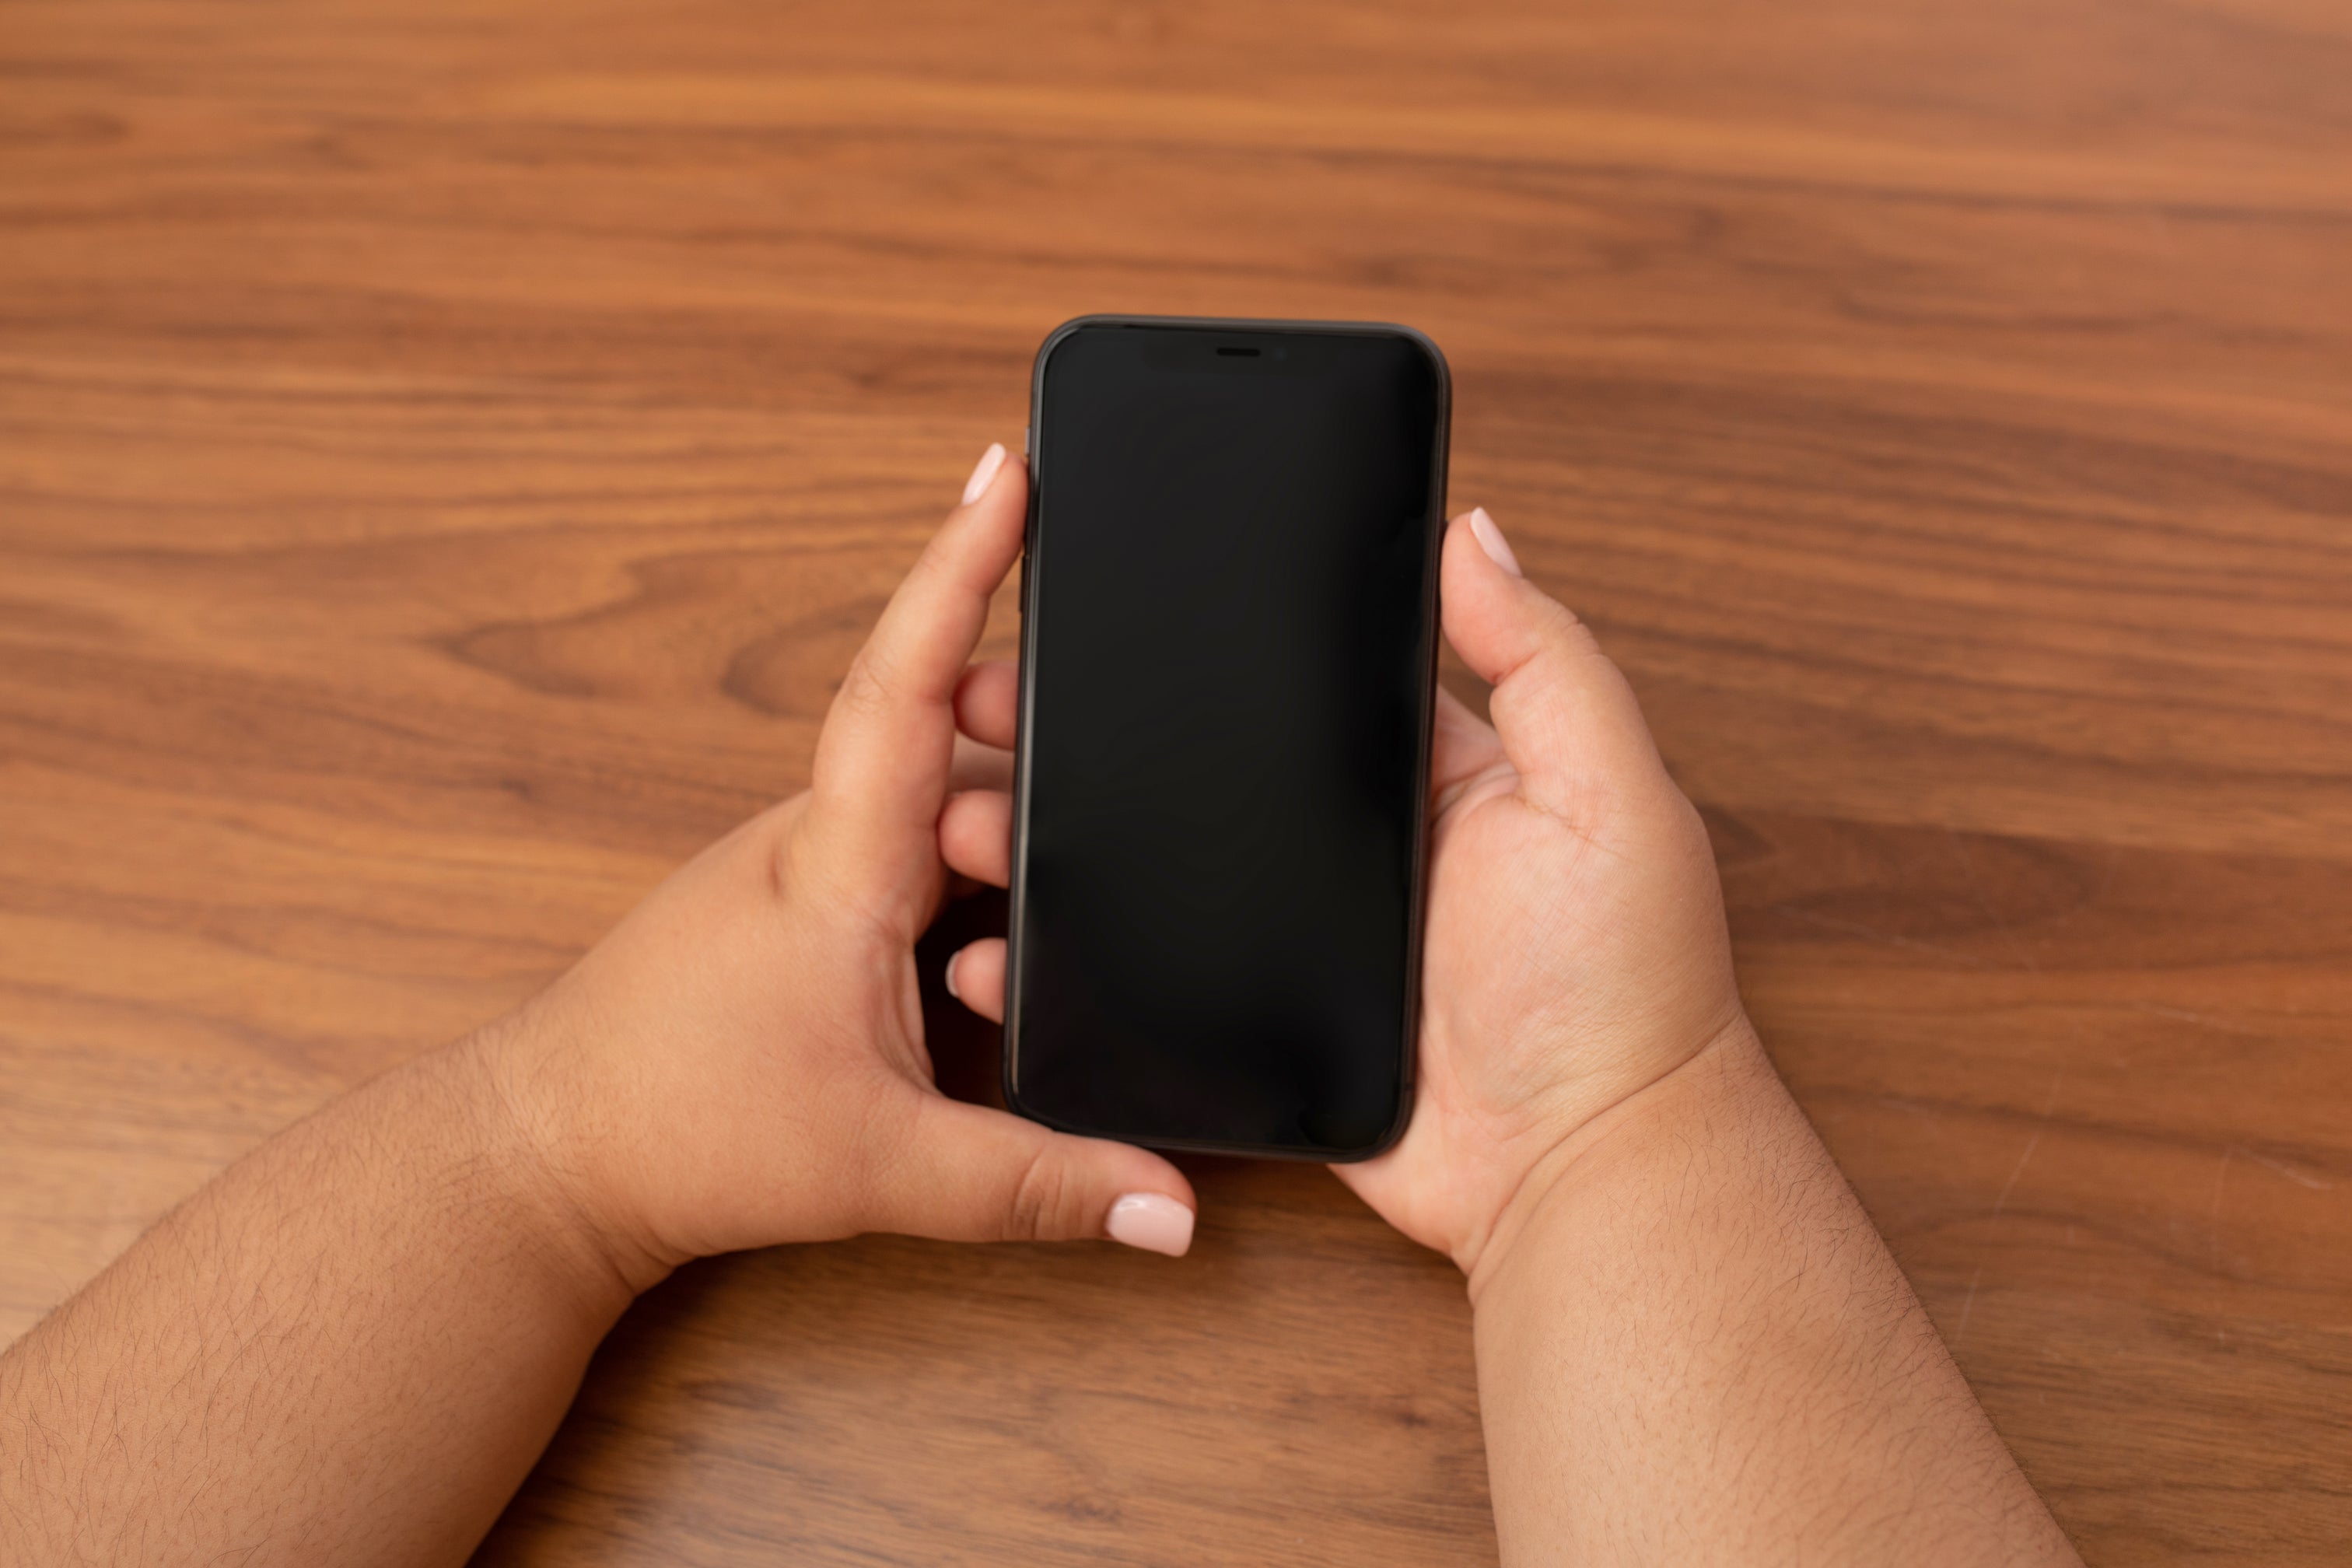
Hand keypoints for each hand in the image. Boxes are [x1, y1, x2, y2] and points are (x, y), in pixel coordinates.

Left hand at [487, 445, 1197, 1291]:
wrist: (549, 1156)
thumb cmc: (683, 1131)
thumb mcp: (888, 1169)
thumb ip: (1038, 1186)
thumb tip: (1165, 1206)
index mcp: (835, 863)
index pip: (905, 679)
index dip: (960, 567)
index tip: (1006, 471)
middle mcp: (814, 833)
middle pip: (954, 738)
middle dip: (1034, 758)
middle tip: (1084, 832)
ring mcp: (800, 857)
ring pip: (932, 796)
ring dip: (996, 836)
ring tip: (1012, 943)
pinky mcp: (797, 893)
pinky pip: (903, 840)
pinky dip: (958, 868)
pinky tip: (984, 933)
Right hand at [940, 506, 1747, 1288]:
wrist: (1586, 1170)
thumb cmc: (1626, 983)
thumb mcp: (1612, 790)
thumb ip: (1545, 659)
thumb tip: (1473, 532)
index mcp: (1429, 773)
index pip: (1299, 679)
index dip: (1206, 640)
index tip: (1105, 598)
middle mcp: (1355, 848)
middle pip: (1201, 770)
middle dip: (1093, 736)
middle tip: (986, 701)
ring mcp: (1301, 943)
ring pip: (1158, 875)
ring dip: (1062, 845)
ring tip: (961, 807)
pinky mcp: (1264, 1031)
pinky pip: (1154, 988)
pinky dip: (1078, 972)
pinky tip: (1001, 947)